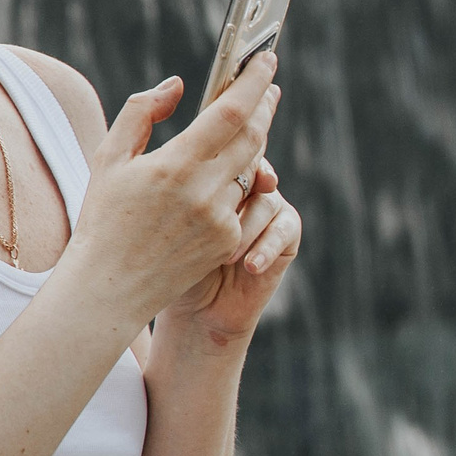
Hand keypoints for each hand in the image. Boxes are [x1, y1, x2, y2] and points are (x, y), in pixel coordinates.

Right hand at [68, 53, 289, 331]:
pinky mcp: (229, 241)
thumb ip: (141, 112)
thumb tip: (178, 85)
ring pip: (252, 166)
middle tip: (268, 82)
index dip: (254, 82)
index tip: (266, 60)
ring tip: (254, 115)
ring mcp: (221, 220)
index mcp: (175, 167)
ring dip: (256, 138)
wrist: (110, 287)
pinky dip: (241, 177)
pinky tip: (235, 163)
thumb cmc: (104, 217)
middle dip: (264, 105)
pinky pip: (243, 198)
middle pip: (253, 136)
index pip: (231, 113)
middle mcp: (204, 193)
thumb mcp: (110, 158)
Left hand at [170, 150, 302, 343]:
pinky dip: (266, 247)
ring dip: (245, 230)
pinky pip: (284, 229)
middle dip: (246, 178)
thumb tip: (188, 159)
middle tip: (230, 205)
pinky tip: (249, 265)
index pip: (226, 147)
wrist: (196, 308)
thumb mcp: (169, 222)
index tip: (220, 164)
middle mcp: (246, 185)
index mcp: (216, 172)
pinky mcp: (286, 235)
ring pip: (265, 201)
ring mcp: (268, 208)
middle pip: (253, 166)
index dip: (229, 149)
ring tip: (227, 258)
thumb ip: (182, 190)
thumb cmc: (171, 263)